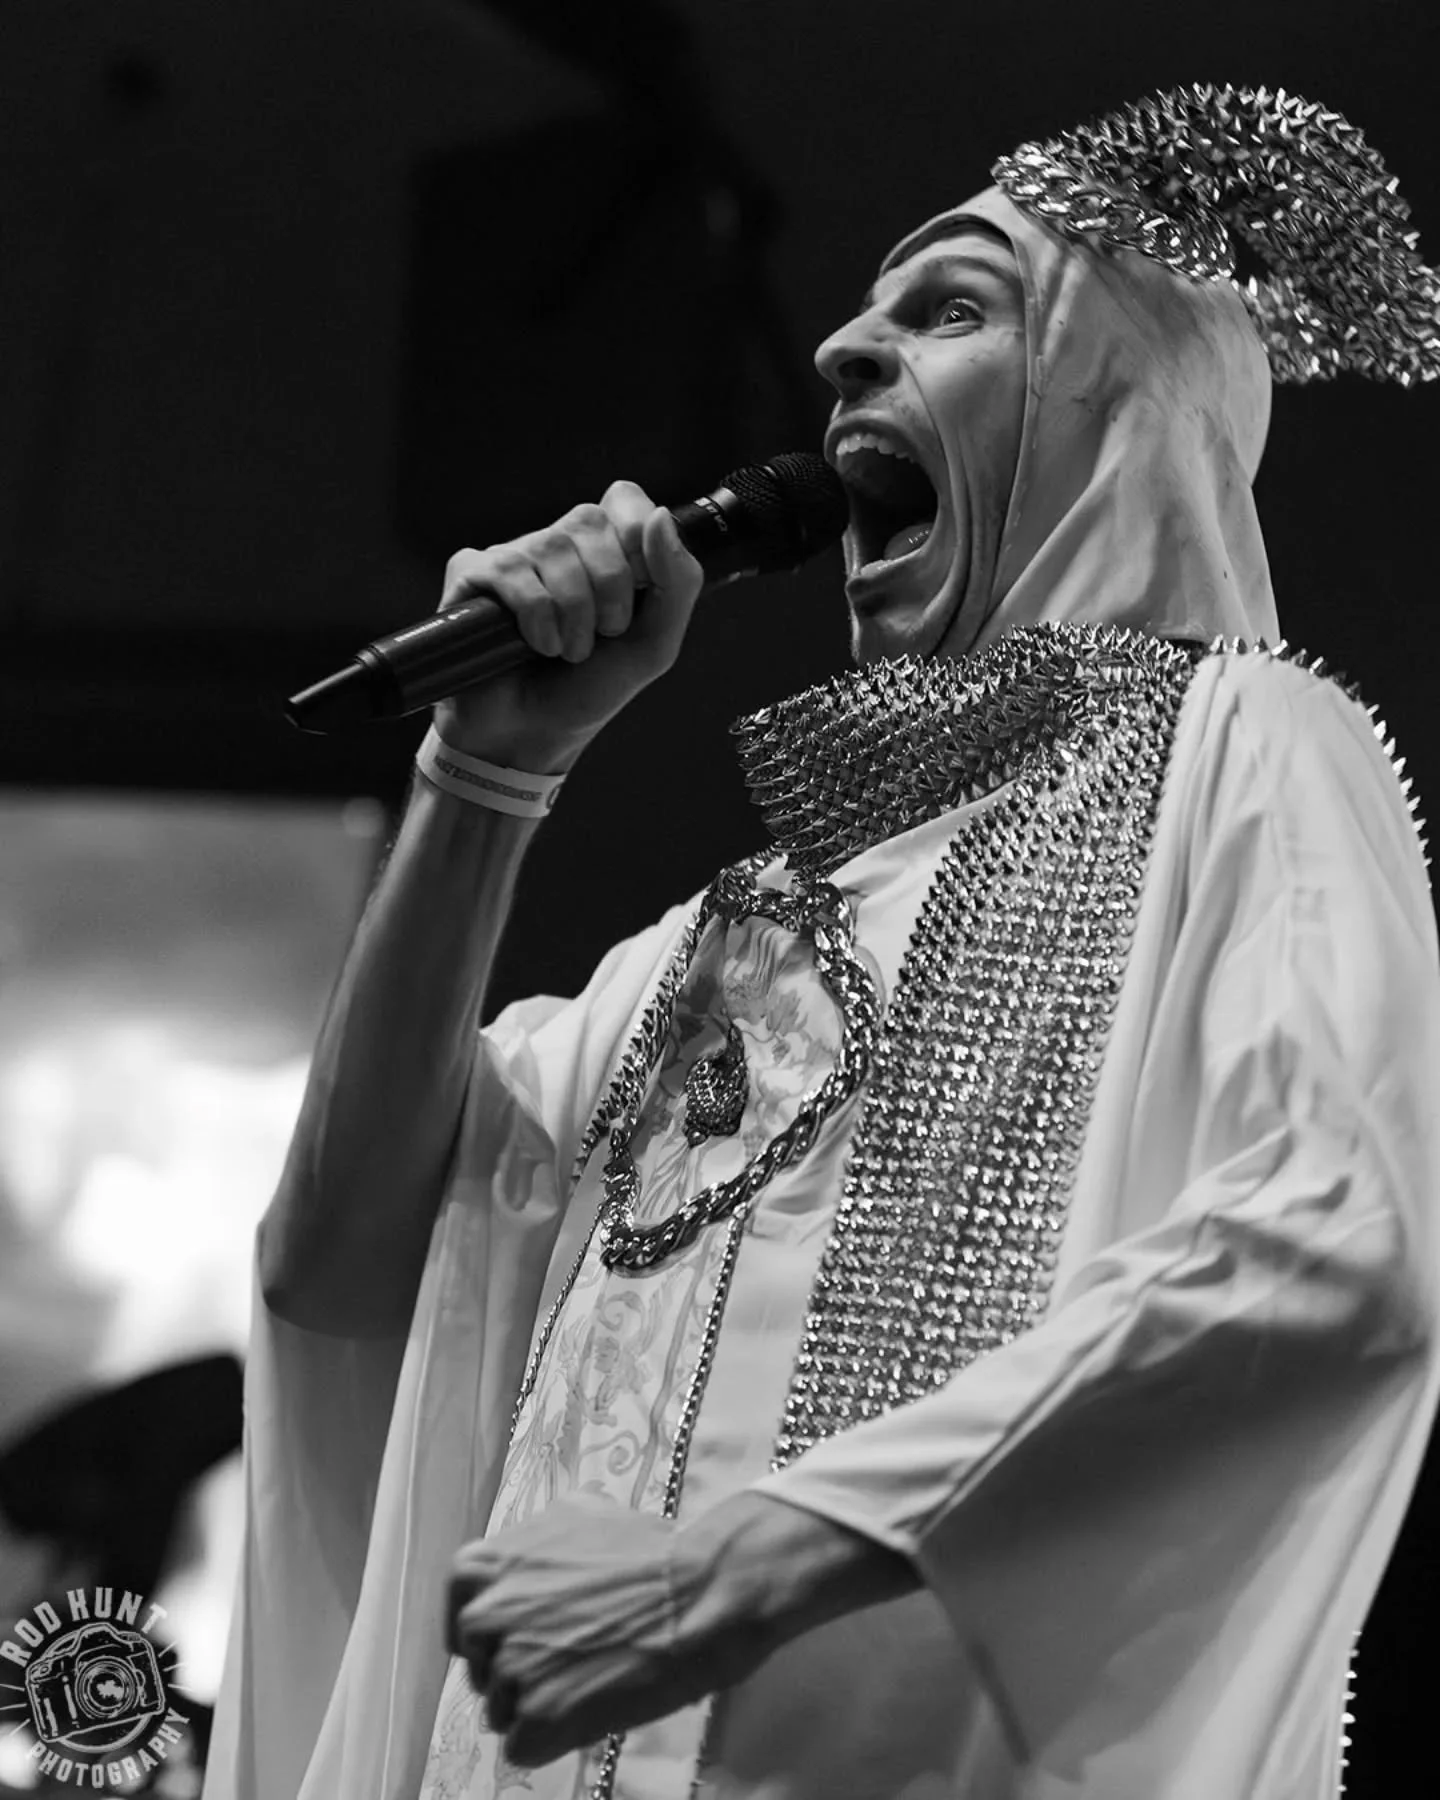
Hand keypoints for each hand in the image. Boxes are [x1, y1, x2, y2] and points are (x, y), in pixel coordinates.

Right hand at [432, 481, 703, 770]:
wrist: (533, 737)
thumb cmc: (589, 689)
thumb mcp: (655, 643)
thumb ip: (677, 582)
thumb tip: (660, 516)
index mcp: (602, 550)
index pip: (624, 499)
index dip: (636, 540)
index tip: (638, 593)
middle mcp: (556, 544)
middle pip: (590, 521)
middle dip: (609, 590)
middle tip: (601, 635)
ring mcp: (512, 556)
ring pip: (551, 546)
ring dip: (572, 612)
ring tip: (565, 651)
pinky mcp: (471, 574)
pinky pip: (509, 569)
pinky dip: (534, 615)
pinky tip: (533, 645)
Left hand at [445, 1496, 767, 1768]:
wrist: (695, 1594)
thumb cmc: (646, 1552)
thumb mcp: (576, 1514)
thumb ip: (532, 1543)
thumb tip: (523, 1564)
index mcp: (485, 1566)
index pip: (458, 1611)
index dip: (489, 1628)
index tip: (515, 1635)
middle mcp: (485, 1616)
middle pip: (477, 1664)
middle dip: (512, 1666)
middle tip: (562, 1659)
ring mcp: (508, 1671)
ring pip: (500, 1708)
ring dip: (535, 1703)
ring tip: (587, 1680)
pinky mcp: (537, 1720)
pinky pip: (522, 1745)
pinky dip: (552, 1737)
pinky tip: (589, 1708)